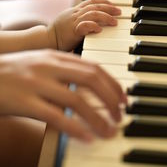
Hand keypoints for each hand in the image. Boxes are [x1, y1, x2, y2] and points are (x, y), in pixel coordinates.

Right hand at [0, 50, 126, 140]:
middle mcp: (49, 67)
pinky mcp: (24, 102)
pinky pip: (55, 116)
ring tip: (109, 130)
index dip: (112, 83)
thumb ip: (65, 70)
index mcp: (55, 57)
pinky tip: (86, 137)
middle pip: (90, 79)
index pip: (93, 66)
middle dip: (111, 98)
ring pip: (76, 99)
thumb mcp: (42, 64)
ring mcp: (36, 83)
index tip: (122, 97)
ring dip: (98, 117)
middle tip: (120, 114)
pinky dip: (75, 128)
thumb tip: (91, 85)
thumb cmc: (16, 72)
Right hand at [48, 0, 120, 50]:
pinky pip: (84, 25)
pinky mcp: (72, 31)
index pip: (91, 2)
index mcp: (74, 10)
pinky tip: (100, 29)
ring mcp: (73, 21)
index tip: (113, 5)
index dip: (103, 1)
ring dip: (105, 17)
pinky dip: (93, 26)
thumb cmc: (58, 34)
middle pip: (95, 6)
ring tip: (115, 21)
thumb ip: (81, 19)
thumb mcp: (70, 22)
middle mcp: (75, 13)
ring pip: (92, 14)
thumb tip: (96, 22)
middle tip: (119, 11)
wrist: (45, 40)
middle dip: (109, 8)